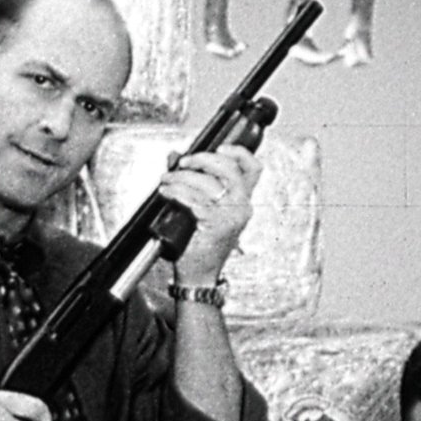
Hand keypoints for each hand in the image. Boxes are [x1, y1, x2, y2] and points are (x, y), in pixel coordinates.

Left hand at [159, 145, 262, 285]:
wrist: (198, 274)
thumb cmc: (199, 244)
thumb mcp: (199, 207)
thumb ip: (190, 179)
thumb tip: (174, 156)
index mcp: (242, 201)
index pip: (253, 169)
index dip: (239, 152)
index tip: (220, 146)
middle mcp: (242, 207)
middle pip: (230, 169)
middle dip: (204, 159)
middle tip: (184, 163)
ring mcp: (231, 216)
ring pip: (208, 183)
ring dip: (181, 177)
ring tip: (167, 181)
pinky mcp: (216, 224)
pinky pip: (195, 199)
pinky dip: (177, 192)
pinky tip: (167, 192)